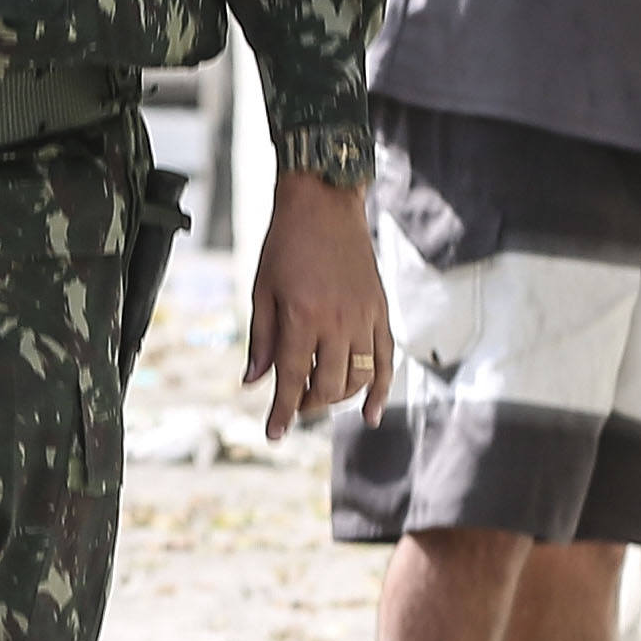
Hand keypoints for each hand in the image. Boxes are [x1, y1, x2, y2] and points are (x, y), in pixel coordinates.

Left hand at [245, 168, 392, 440]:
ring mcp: (364, 317)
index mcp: (301, 316)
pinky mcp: (382, 311)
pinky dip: (381, 390)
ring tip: (317, 399)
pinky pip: (387, 360)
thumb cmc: (284, 245)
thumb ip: (260, 339)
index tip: (274, 434)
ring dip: (337, 398)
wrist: (324, 205)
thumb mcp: (261, 290)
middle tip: (293, 406)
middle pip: (327, 385)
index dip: (281, 411)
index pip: (290, 377)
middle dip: (308, 404)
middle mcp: (337, 321)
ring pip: (357, 378)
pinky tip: (371, 415)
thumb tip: (253, 383)